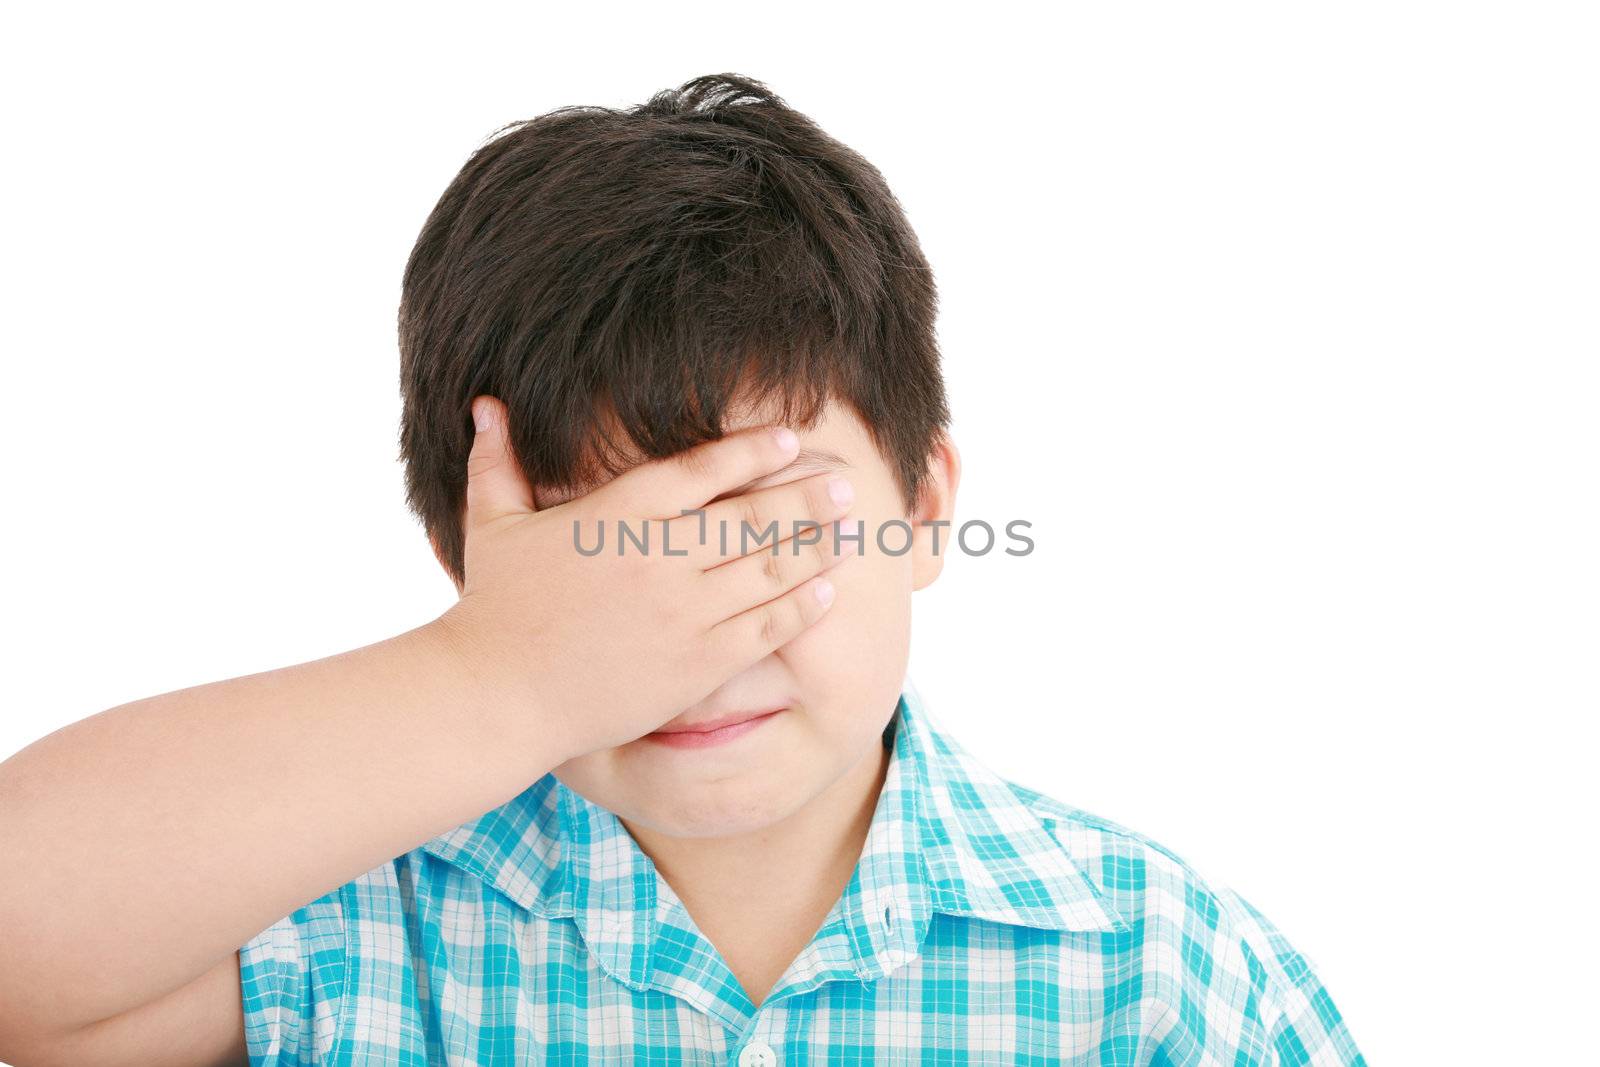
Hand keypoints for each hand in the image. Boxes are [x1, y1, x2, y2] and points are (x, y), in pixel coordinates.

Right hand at [428, 396, 857, 762]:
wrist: (498, 698)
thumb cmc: (494, 611)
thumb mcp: (493, 526)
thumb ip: (498, 463)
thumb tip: (485, 406)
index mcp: (618, 516)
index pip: (702, 469)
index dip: (752, 451)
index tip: (789, 440)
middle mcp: (661, 558)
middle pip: (753, 516)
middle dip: (806, 497)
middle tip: (844, 484)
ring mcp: (685, 613)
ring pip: (770, 569)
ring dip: (817, 545)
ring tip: (852, 528)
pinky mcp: (696, 664)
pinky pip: (764, 629)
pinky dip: (801, 607)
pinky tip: (827, 591)